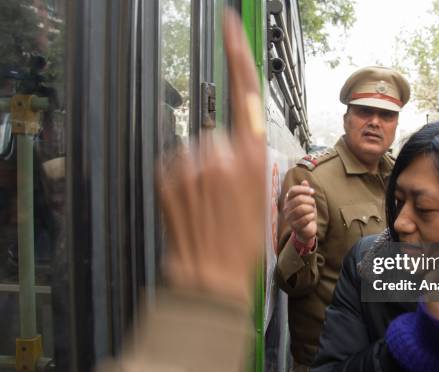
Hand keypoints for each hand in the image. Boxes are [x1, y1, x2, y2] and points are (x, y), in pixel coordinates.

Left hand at [157, 9, 264, 303]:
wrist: (209, 274)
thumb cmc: (242, 243)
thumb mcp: (265, 200)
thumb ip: (253, 163)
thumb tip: (239, 146)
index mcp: (253, 157)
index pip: (244, 92)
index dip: (236, 54)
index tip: (228, 25)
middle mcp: (222, 151)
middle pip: (220, 134)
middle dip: (222, 159)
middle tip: (226, 197)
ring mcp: (192, 162)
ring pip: (198, 151)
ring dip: (202, 172)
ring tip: (208, 206)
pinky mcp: (168, 173)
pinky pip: (179, 164)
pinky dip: (184, 180)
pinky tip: (193, 205)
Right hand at [283, 180, 316, 242]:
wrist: (306, 230)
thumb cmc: (306, 214)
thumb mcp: (307, 201)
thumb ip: (305, 192)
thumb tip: (305, 181)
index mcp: (288, 200)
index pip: (293, 190)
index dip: (304, 189)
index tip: (312, 192)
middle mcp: (286, 209)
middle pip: (299, 199)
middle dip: (310, 200)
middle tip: (313, 203)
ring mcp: (289, 218)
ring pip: (301, 209)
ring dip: (311, 209)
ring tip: (312, 211)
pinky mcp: (294, 226)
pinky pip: (305, 219)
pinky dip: (311, 217)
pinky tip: (311, 217)